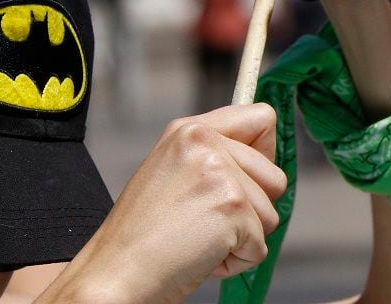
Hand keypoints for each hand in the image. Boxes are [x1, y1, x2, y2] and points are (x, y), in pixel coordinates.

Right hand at [37, 103, 286, 303]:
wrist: (115, 271)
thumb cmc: (142, 234)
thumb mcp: (173, 173)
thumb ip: (214, 158)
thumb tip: (264, 163)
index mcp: (189, 129)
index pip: (262, 118)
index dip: (266, 154)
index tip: (248, 181)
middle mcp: (205, 141)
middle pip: (275, 176)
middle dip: (252, 210)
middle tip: (205, 222)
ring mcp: (220, 172)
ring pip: (270, 213)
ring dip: (242, 237)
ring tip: (197, 238)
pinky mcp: (232, 207)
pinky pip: (261, 246)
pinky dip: (236, 261)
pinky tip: (199, 255)